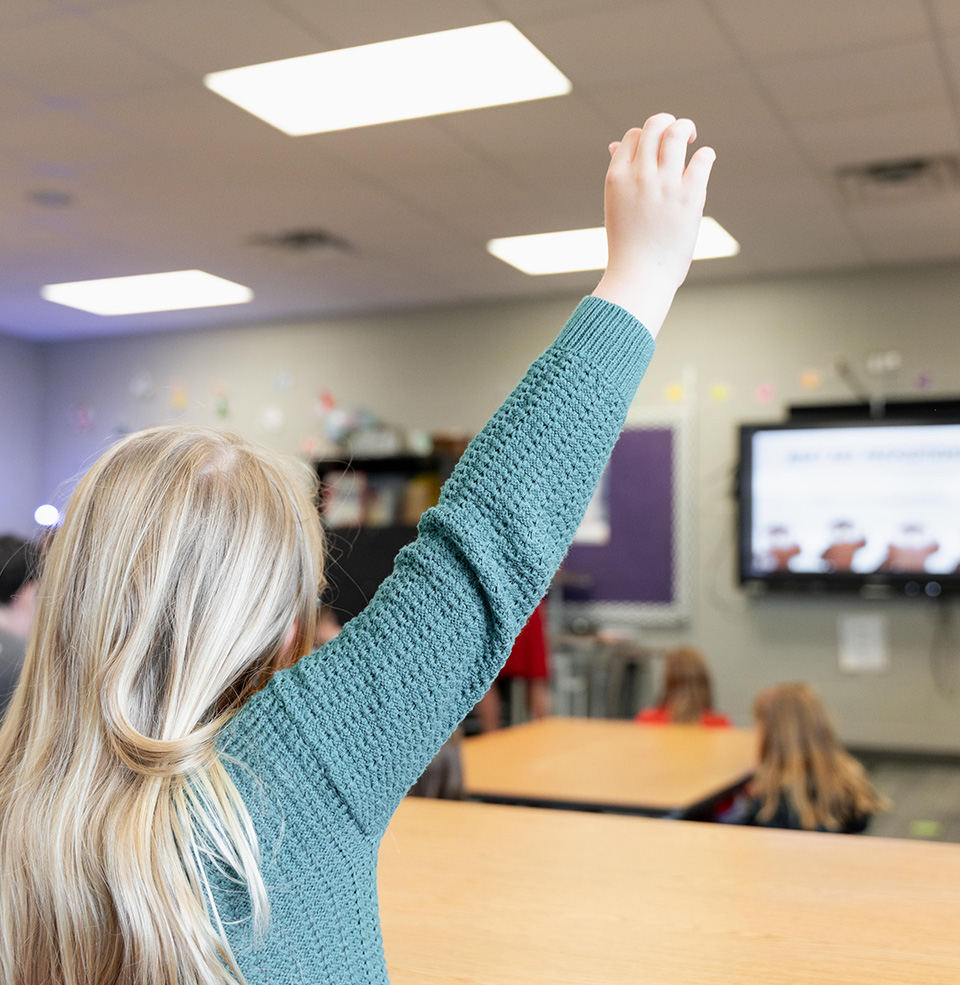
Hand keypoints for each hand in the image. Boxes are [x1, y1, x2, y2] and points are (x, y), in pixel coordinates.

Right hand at [592, 114, 714, 337]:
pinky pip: (703, 159)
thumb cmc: (628, 245)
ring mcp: (664, 185)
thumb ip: (619, 173)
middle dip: (669, 123)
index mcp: (617, 178)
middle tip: (679, 136)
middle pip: (655, 125)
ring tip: (692, 139)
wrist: (639, 277)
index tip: (656, 151)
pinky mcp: (689, 197)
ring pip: (678, 133)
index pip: (632, 136)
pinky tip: (705, 161)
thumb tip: (614, 144)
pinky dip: (706, 155)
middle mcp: (639, 176)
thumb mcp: (616, 205)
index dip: (646, 137)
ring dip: (687, 129)